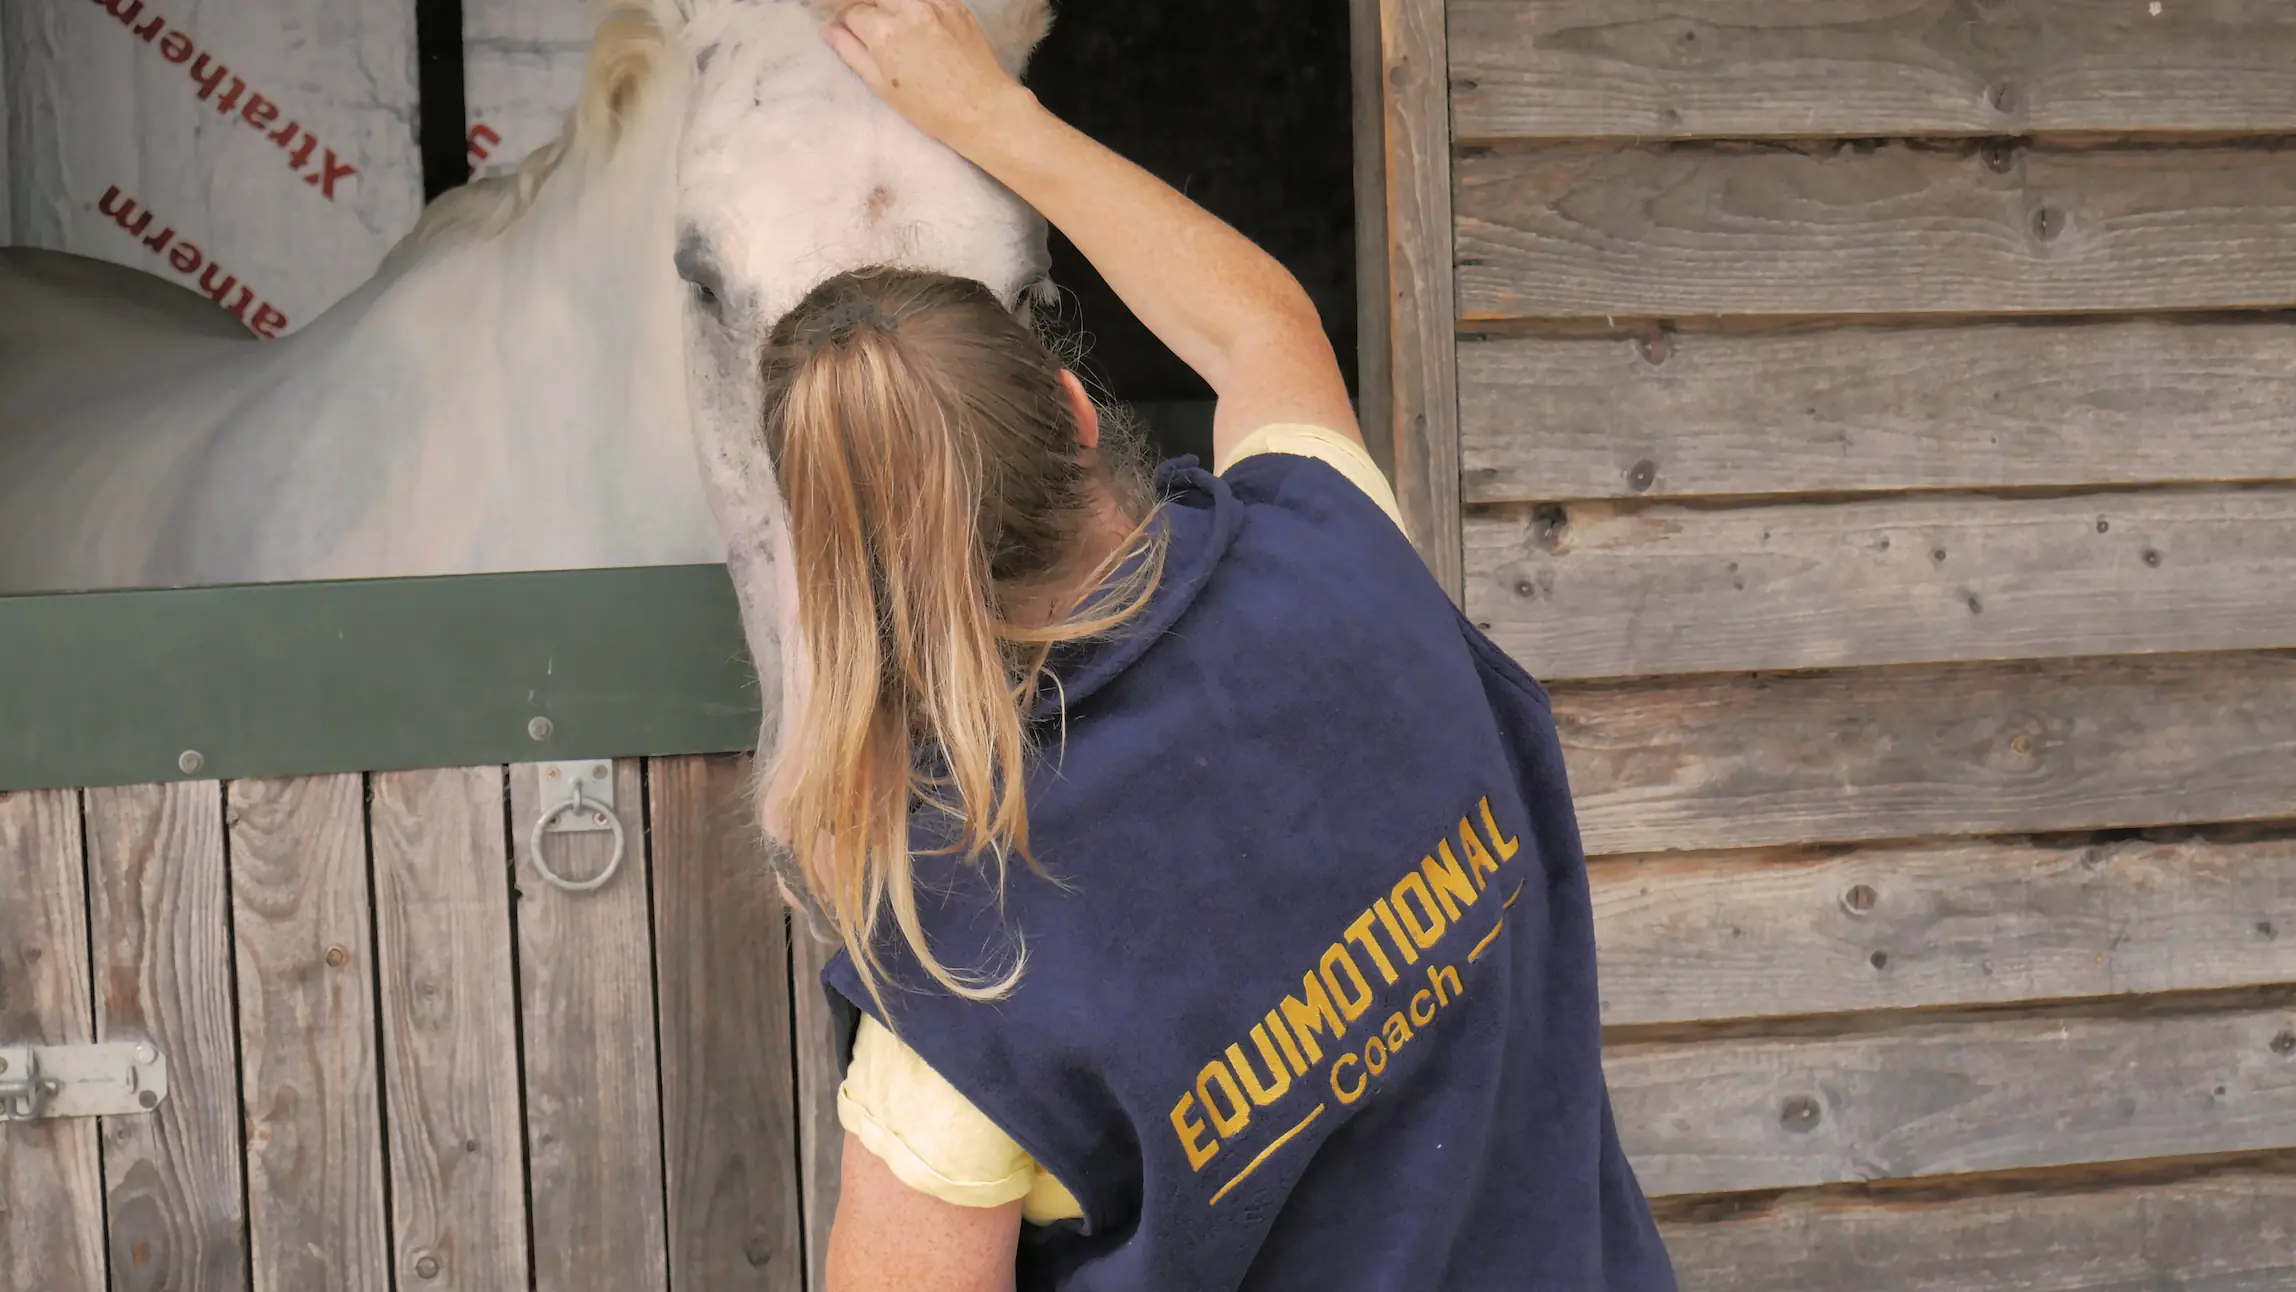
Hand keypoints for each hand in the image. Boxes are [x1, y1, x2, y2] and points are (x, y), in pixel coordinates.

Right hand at [824, 0, 1029, 152]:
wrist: (981, 107)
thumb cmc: (930, 107)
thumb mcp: (881, 86)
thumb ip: (852, 52)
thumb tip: (830, 30)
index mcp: (884, 31)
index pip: (852, 10)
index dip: (845, 20)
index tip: (847, 30)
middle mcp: (908, 8)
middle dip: (866, 7)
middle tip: (869, 26)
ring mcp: (934, 3)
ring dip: (889, 5)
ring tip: (894, 25)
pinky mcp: (955, 4)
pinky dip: (915, 5)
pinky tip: (918, 24)